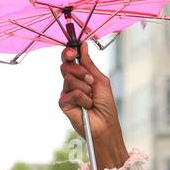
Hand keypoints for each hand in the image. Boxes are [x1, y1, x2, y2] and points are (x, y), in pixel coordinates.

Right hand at [58, 43, 127, 168]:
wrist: (105, 124)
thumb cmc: (105, 104)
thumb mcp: (100, 80)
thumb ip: (89, 64)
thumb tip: (82, 45)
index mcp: (80, 75)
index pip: (69, 59)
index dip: (69, 53)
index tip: (73, 51)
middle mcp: (71, 83)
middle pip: (66, 66)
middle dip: (81, 71)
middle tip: (90, 81)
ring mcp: (66, 93)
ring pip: (69, 79)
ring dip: (85, 88)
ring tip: (91, 98)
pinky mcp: (63, 103)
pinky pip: (71, 93)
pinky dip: (83, 99)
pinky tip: (86, 106)